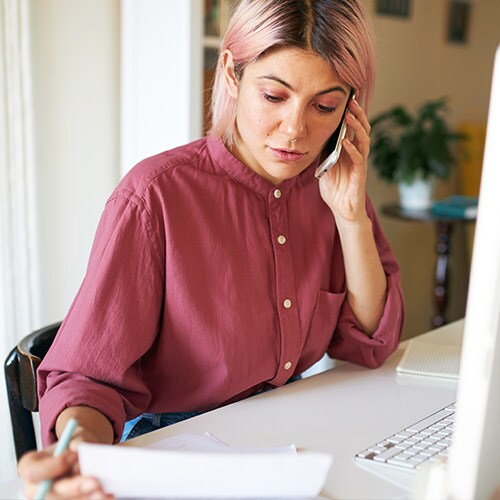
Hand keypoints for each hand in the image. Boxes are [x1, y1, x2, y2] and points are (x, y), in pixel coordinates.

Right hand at [18, 432, 112, 499]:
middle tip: (94, 482)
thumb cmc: (72, 445)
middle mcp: (36, 488)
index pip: (32, 472)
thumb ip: (78, 442)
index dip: (53, 466)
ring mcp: (50, 499)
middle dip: (74, 488)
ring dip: (86, 498)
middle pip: (51, 493)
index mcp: (30, 466)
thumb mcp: (75, 436)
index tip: (73, 456)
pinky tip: (107, 495)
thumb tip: (80, 450)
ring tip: (104, 491)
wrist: (79, 455)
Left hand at [318, 97, 370, 222]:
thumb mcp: (325, 164)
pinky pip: (359, 158)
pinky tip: (346, 142)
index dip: (352, 113)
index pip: (354, 126)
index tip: (347, 98)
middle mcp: (357, 153)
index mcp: (350, 149)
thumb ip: (324, 150)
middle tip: (352, 100)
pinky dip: (352, 149)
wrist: (341, 208)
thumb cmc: (335, 187)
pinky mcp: (360, 174)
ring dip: (357, 127)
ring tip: (349, 116)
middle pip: (362, 128)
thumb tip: (314, 133)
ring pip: (364, 139)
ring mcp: (360, 162)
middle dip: (358, 114)